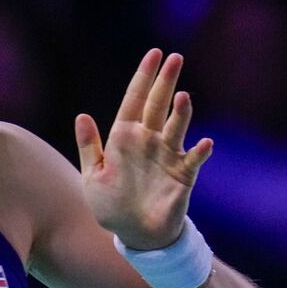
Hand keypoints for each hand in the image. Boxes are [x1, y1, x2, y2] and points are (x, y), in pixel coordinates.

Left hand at [74, 49, 213, 249]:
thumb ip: (89, 146)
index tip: (154, 54)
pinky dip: (199, 152)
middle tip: (175, 57)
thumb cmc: (110, 203)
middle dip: (165, 81)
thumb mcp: (92, 175)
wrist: (133, 233)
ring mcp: (167, 156)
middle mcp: (148, 141)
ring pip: (176, 127)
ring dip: (181, 113)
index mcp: (124, 137)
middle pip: (157, 105)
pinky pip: (193, 160)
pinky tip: (204, 143)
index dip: (143, 78)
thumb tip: (82, 116)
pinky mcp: (183, 175)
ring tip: (182, 95)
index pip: (134, 100)